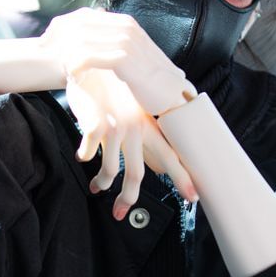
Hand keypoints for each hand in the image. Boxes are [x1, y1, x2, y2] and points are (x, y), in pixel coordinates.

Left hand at [39, 7, 196, 116]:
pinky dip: (76, 64)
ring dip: (64, 51)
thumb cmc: (150, 84)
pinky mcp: (123, 59)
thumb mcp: (131, 60)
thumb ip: (113, 49)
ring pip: (82, 39)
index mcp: (125, 24)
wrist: (172, 97)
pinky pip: (89, 57)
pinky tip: (69, 74)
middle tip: (42, 49)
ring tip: (53, 63)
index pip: (85, 16)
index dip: (62, 26)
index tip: (47, 41)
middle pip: (80, 23)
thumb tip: (93, 46)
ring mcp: (125, 41)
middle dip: (57, 36)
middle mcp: (125, 28)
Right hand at [66, 67, 197, 219]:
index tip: (193, 196)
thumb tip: (157, 164)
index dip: (183, 177)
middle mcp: (137, 128)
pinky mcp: (96, 125)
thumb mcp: (136, 107)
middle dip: (130, 197)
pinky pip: (89, 154)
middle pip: (138, 173)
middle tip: (122, 214)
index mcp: (150, 125)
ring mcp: (117, 127)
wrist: (89, 61)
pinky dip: (85, 159)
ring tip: (96, 189)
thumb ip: (146, 132)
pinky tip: (82, 157)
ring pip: (111, 170)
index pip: (171, 155)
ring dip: (101, 183)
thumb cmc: (113, 87)